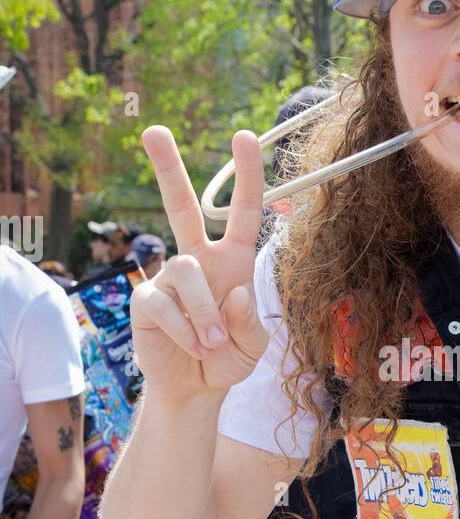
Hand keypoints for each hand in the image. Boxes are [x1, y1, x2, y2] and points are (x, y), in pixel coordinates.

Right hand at [131, 128, 269, 404]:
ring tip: (212, 344)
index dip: (246, 175)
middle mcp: (199, 260)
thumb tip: (234, 291)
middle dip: (167, 169)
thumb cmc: (229, 358)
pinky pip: (164, 303)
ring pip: (185, 271)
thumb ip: (251, 321)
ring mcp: (169, 277)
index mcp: (233, 260)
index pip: (242, 211)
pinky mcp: (146, 300)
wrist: (196, 388)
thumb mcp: (254, 345)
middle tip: (153, 130)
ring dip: (204, 312)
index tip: (244, 136)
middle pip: (182, 207)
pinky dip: (184, 329)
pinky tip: (192, 346)